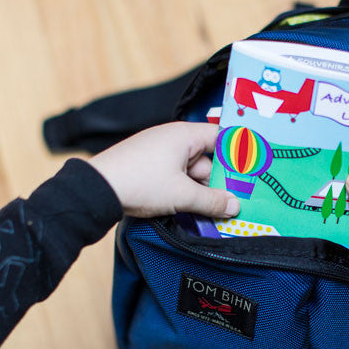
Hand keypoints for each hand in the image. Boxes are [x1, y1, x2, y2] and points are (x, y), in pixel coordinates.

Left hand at [88, 122, 240, 218]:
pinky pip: (175, 178)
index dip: (237, 153)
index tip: (252, 170)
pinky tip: (191, 211)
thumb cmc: (141, 182)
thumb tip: (234, 206)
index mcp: (184, 135)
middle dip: (219, 182)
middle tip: (235, 203)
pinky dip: (184, 192)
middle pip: (206, 160)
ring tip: (214, 213)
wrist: (96, 190)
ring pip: (190, 173)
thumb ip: (212, 201)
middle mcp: (172, 139)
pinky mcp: (147, 168)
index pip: (220, 138)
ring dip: (201, 192)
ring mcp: (158, 154)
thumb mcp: (182, 195)